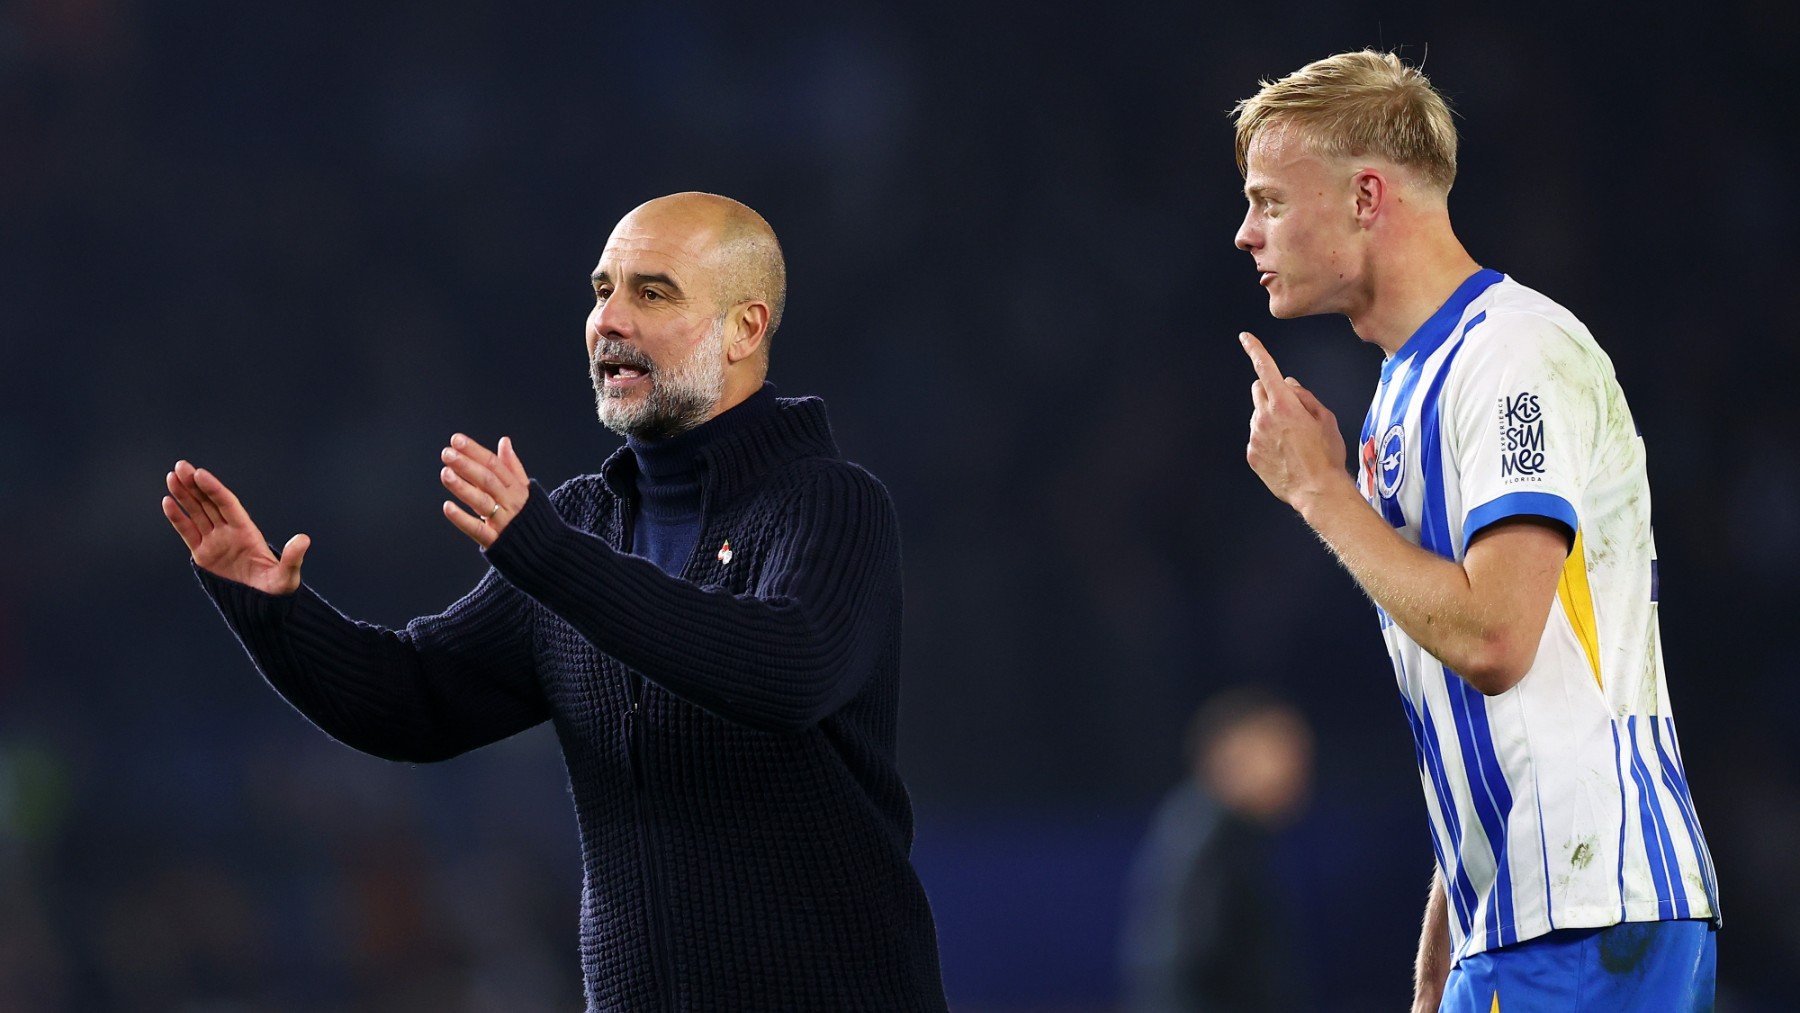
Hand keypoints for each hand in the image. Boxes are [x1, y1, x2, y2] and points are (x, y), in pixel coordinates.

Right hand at [162, 460, 309, 594]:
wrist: (261, 606)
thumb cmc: (276, 590)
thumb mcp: (287, 575)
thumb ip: (293, 557)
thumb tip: (304, 539)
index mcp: (247, 532)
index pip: (227, 504)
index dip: (213, 489)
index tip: (200, 474)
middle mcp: (229, 532)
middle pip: (209, 502)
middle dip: (195, 484)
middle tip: (181, 465)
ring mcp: (215, 541)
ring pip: (196, 513)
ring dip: (184, 495)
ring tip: (172, 476)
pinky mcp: (203, 554)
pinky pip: (188, 532)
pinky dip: (177, 517)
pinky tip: (167, 501)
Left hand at [440, 434, 530, 548]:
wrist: (548, 552)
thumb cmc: (533, 518)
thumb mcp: (526, 489)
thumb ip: (512, 466)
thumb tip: (504, 441)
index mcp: (517, 488)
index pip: (494, 465)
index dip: (475, 451)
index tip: (456, 439)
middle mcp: (511, 503)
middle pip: (488, 480)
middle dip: (467, 465)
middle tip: (447, 453)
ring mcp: (503, 522)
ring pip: (482, 502)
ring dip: (463, 487)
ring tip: (445, 473)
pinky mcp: (495, 541)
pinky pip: (478, 530)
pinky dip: (462, 519)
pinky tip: (447, 506)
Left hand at [1241, 332, 1349, 509]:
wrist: (1317, 489)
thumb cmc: (1327, 454)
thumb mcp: (1326, 418)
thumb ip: (1304, 396)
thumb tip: (1289, 384)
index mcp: (1284, 404)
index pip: (1265, 369)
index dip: (1255, 350)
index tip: (1245, 338)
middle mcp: (1264, 417)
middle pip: (1259, 391)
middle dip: (1271, 393)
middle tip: (1289, 410)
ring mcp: (1255, 436)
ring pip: (1258, 416)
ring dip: (1270, 420)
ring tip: (1293, 441)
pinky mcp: (1251, 454)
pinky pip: (1256, 438)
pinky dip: (1267, 441)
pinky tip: (1285, 454)